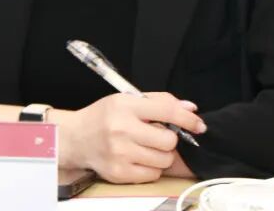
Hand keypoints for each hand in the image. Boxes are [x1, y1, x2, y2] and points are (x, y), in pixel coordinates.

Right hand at [56, 92, 205, 183]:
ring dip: (162, 155)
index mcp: (125, 106)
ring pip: (164, 160)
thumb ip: (160, 102)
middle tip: (158, 136)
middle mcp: (122, 130)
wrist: (76, 138)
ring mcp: (120, 154)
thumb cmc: (104, 117)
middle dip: (169, 139)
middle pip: (168, 141)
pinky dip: (152, 167)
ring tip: (147, 147)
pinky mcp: (119, 173)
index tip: (198, 124)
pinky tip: (139, 158)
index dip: (187, 119)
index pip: (166, 110)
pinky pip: (153, 174)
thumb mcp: (127, 100)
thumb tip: (190, 109)